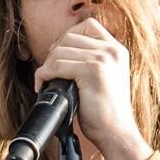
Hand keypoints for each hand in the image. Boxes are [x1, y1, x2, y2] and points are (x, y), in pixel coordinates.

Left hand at [34, 19, 152, 159]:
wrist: (116, 132)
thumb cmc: (105, 112)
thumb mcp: (105, 79)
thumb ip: (91, 62)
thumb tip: (59, 53)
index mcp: (117, 50)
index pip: (87, 26)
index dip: (67, 38)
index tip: (58, 57)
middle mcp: (112, 50)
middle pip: (70, 36)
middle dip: (53, 53)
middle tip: (49, 73)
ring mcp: (104, 58)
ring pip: (60, 50)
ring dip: (46, 66)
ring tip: (46, 82)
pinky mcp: (93, 71)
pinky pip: (56, 65)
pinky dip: (43, 75)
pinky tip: (43, 86)